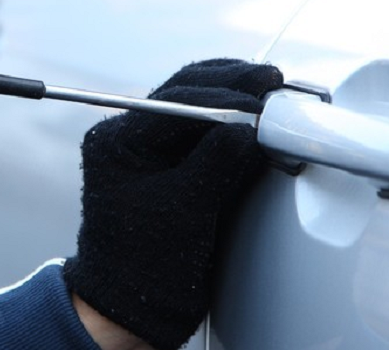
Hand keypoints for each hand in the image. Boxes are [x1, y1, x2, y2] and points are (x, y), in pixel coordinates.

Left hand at [63, 59, 282, 349]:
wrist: (132, 308)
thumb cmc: (142, 267)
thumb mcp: (186, 210)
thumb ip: (218, 162)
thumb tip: (250, 125)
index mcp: (116, 142)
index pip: (174, 102)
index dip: (223, 96)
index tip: (262, 98)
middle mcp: (129, 139)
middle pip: (184, 95)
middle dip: (231, 87)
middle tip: (271, 81)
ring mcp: (148, 152)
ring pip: (195, 108)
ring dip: (234, 100)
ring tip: (271, 94)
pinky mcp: (170, 168)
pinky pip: (203, 134)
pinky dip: (232, 127)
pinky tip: (257, 123)